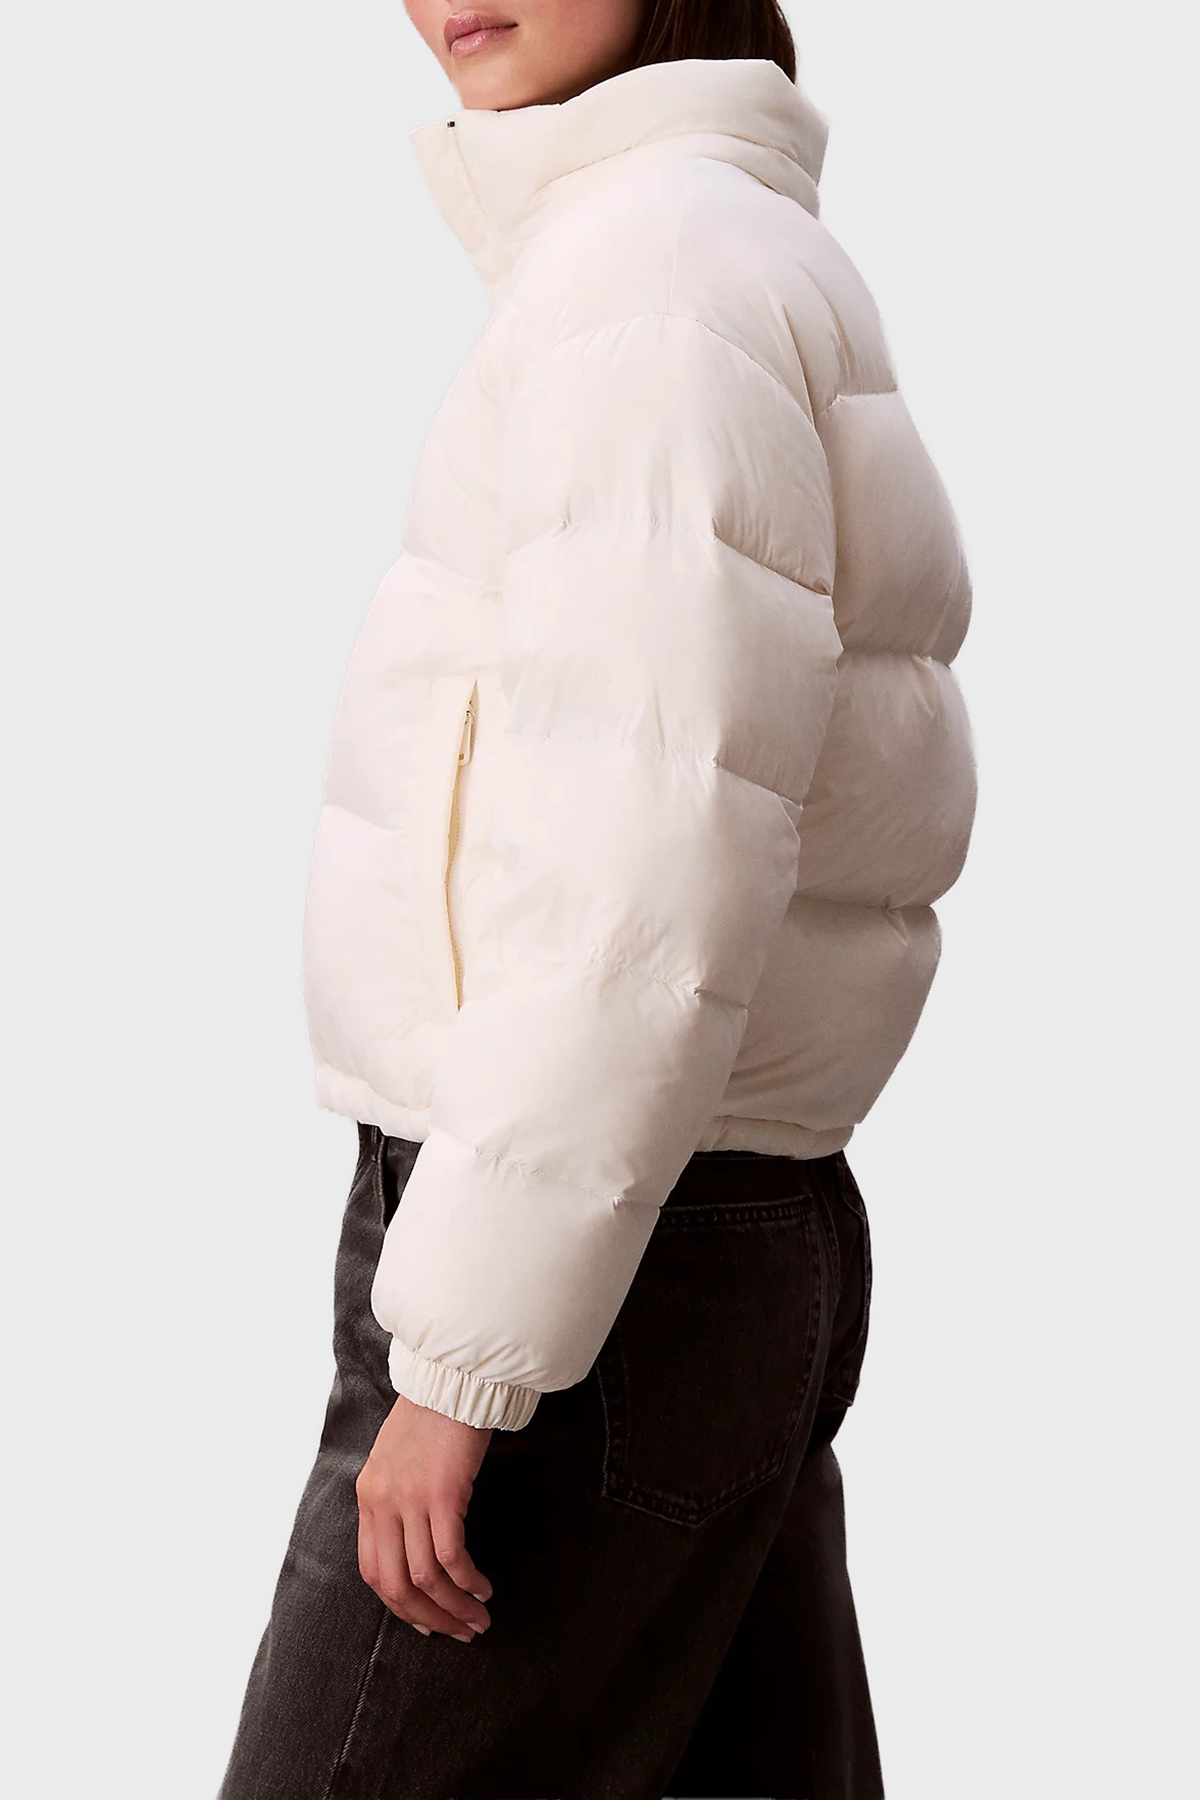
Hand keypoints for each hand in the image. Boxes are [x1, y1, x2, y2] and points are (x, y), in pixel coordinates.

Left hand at [355, 1392, 494, 1639]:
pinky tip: (483, 1588)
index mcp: (368, 1498)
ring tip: (477, 1620)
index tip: (425, 1622)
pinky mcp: (442, 1493)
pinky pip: (450, 1555)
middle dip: (427, 1618)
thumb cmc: (432, 1416)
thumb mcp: (397, 1461)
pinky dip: (467, 1580)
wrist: (452, 1378)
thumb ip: (397, 1500)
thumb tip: (414, 1544)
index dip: (398, 1605)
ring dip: (452, 1606)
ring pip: (424, 1577)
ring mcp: (410, 1499)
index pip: (372, 1570)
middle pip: (395, 1584)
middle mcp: (382, 1503)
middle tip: (456, 1633)